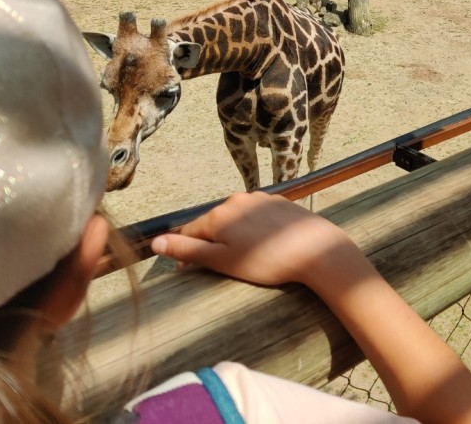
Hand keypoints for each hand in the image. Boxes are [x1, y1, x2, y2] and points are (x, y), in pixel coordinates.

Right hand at [151, 192, 363, 290]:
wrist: (315, 251)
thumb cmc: (266, 261)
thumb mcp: (221, 260)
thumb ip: (188, 249)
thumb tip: (155, 242)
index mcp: (218, 214)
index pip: (188, 232)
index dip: (185, 252)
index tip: (190, 271)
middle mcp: (237, 200)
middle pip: (212, 223)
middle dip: (210, 242)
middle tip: (222, 266)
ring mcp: (260, 199)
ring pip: (235, 219)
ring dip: (233, 236)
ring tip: (246, 257)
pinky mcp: (280, 203)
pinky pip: (257, 217)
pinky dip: (254, 230)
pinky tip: (265, 245)